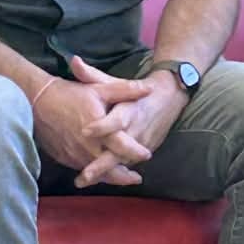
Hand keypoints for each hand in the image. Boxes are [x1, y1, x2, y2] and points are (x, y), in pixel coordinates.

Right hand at [32, 58, 155, 187]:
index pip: (123, 147)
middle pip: (111, 169)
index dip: (136, 152)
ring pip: (96, 174)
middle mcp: (88, 147)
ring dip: (110, 177)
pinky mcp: (65, 158)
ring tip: (123, 178)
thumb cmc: (70, 94)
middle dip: (125, 176)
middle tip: (136, 178)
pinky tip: (99, 172)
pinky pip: (83, 169)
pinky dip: (94, 173)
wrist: (37, 102)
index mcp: (99, 131)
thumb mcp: (99, 88)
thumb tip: (149, 89)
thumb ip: (125, 90)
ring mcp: (75, 155)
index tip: (147, 154)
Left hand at [69, 58, 188, 188]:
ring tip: (83, 181)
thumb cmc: (137, 90)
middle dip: (101, 165)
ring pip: (122, 163)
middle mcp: (136, 130)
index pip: (115, 121)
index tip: (85, 130)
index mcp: (129, 110)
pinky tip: (95, 181)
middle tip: (84, 175)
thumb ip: (92, 75)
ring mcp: (140, 144)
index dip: (101, 126)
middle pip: (118, 151)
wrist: (169, 98)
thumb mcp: (115, 81)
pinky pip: (126, 165)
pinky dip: (112, 174)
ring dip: (104, 174)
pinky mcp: (143, 152)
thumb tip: (73, 61)